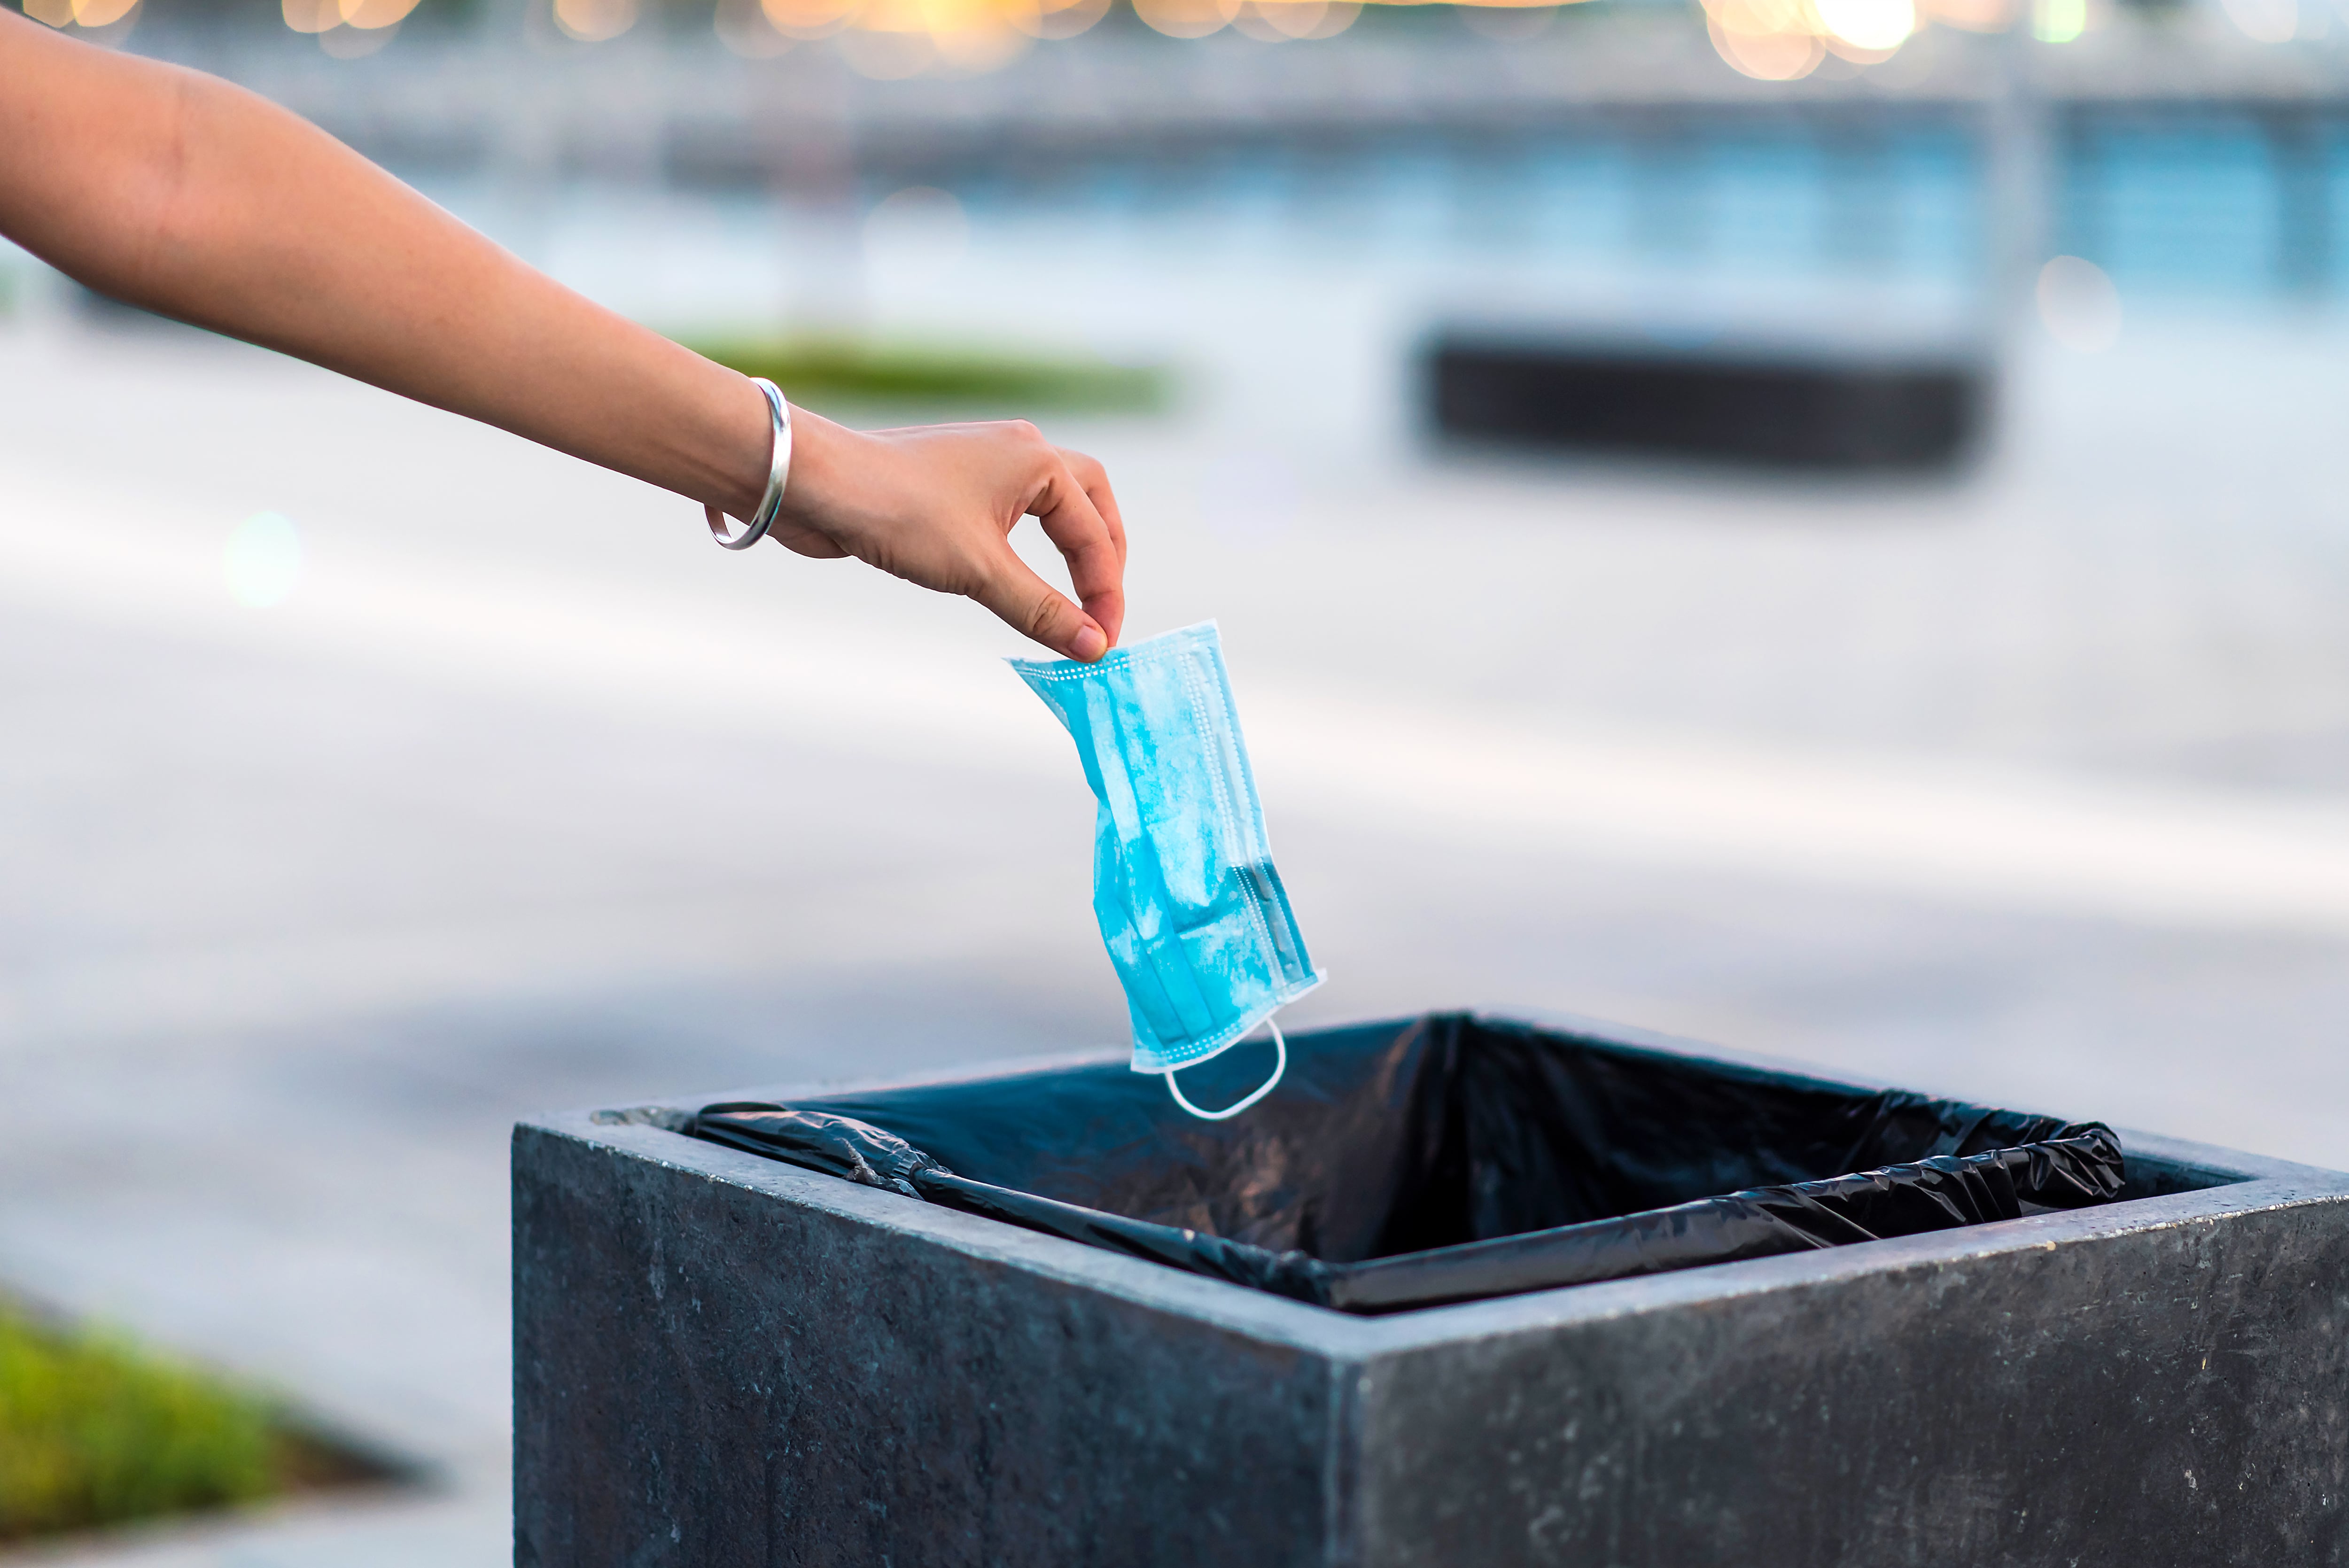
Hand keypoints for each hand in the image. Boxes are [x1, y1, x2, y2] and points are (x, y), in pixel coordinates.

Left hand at [756, 407, 1126, 661]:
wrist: (815, 484)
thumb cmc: (897, 512)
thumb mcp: (979, 570)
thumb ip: (1041, 609)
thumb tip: (1091, 646)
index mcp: (1037, 459)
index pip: (1094, 533)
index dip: (1104, 593)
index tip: (1100, 643)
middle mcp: (1018, 450)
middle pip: (1089, 500)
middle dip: (1103, 556)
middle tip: (1103, 609)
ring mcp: (984, 462)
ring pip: (1051, 503)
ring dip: (1068, 547)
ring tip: (1072, 597)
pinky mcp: (952, 482)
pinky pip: (1010, 513)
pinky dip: (1027, 548)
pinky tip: (1016, 576)